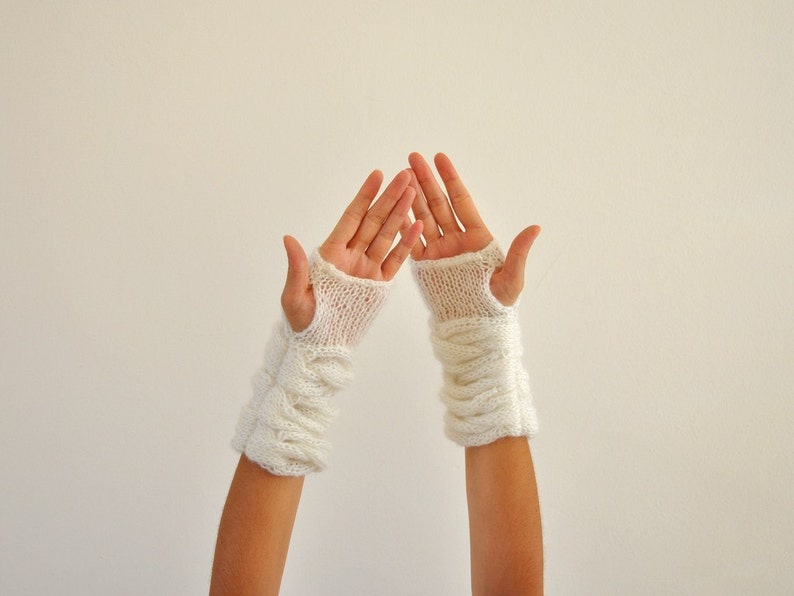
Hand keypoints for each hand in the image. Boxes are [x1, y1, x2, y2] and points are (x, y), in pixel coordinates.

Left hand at [281, 169, 423, 330]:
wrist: (321, 346)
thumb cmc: (303, 321)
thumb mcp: (295, 295)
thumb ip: (297, 267)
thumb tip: (288, 239)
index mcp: (331, 253)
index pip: (351, 218)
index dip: (364, 197)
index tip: (376, 175)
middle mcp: (351, 256)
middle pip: (373, 221)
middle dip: (389, 198)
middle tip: (403, 175)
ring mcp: (367, 268)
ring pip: (386, 236)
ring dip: (400, 214)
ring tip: (413, 193)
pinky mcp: (379, 283)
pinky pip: (395, 260)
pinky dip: (406, 244)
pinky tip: (417, 226)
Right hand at [407, 152, 539, 305]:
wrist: (475, 327)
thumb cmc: (497, 305)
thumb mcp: (511, 278)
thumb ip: (519, 252)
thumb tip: (535, 227)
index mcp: (477, 238)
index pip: (461, 201)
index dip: (451, 179)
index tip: (440, 157)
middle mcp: (456, 240)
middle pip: (438, 204)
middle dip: (426, 180)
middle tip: (413, 157)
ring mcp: (439, 251)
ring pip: (423, 217)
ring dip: (412, 197)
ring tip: (401, 175)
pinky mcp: (425, 265)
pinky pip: (412, 240)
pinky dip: (404, 223)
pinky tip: (395, 206)